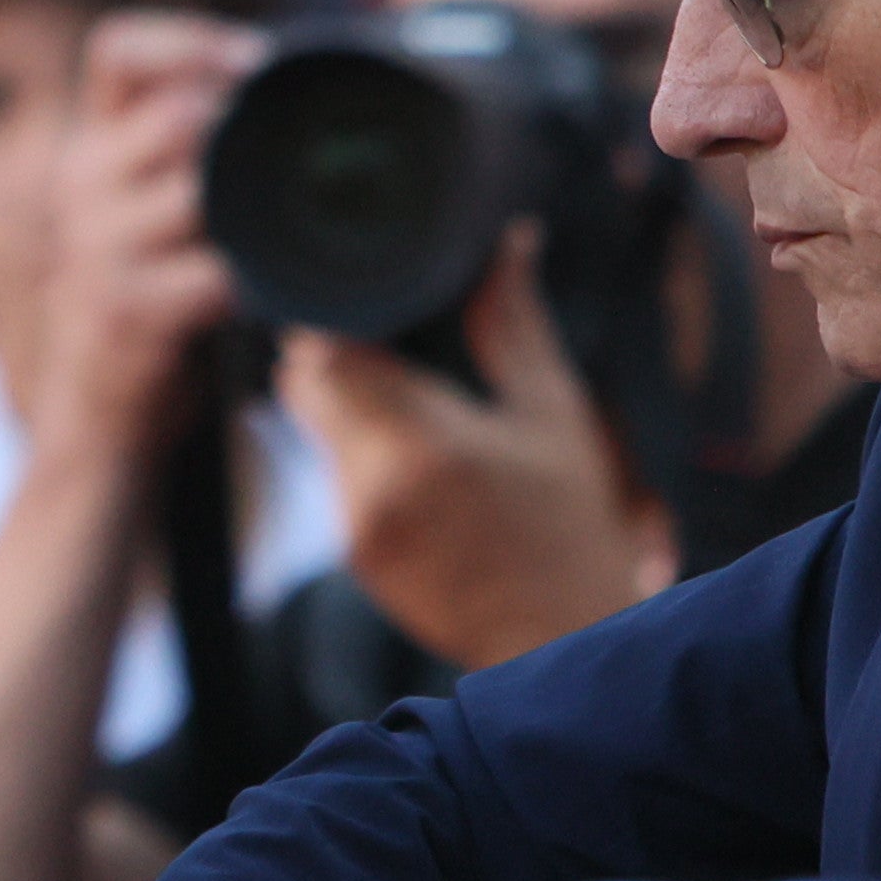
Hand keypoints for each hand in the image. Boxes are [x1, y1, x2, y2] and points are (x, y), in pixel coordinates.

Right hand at [27, 13, 268, 469]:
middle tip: (308, 153)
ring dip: (260, 207)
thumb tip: (309, 91)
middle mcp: (81, 185)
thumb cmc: (156, 300)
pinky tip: (281, 292)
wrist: (98, 415)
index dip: (194, 43)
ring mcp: (94, 250)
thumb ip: (204, 154)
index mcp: (93, 146)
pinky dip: (259, 282)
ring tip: (301, 224)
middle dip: (250, 130)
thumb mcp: (161, 212)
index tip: (261, 67)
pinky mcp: (122, 314)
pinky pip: (213, 276)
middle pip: (176, 113)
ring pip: (198, 190)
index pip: (119, 50)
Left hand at [276, 221, 674, 669]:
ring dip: (345, 406)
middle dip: (332, 357)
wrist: (567, 642)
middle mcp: (374, 485)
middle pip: (306, 388)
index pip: (324, 356)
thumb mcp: (554, 414)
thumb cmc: (574, 523)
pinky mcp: (354, 555)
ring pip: (316, 431)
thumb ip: (513, 322)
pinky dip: (360, 455)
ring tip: (408, 397)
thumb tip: (510, 239)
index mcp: (425, 441)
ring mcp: (355, 526)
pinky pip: (335, 479)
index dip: (331, 322)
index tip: (361, 302)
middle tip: (380, 340)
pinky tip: (414, 457)